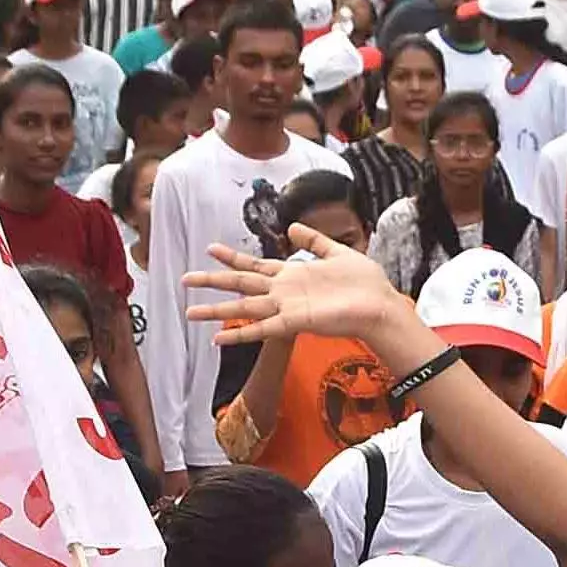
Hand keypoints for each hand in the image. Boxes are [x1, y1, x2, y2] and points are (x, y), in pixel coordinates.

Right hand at [184, 230, 408, 349]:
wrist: (380, 306)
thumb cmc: (364, 283)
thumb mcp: (337, 252)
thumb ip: (313, 241)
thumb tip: (291, 227)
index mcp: (292, 274)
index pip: (255, 263)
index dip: (233, 256)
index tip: (210, 248)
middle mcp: (284, 291)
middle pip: (241, 283)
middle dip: (213, 280)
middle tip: (185, 278)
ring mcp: (286, 308)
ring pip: (243, 307)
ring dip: (216, 310)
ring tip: (190, 312)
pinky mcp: (294, 322)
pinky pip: (261, 328)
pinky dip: (239, 334)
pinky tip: (217, 338)